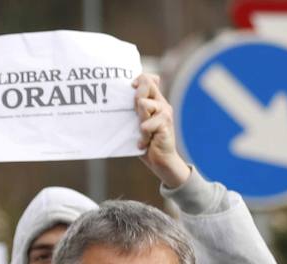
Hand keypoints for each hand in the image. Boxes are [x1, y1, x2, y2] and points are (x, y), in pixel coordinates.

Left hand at [133, 73, 189, 188]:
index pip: (149, 79)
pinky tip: (144, 143)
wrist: (160, 161)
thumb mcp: (137, 124)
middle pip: (146, 85)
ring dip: (138, 121)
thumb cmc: (147, 142)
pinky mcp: (165, 124)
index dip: (139, 80)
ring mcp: (165, 113)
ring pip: (143, 104)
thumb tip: (121, 100)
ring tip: (141, 134)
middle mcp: (161, 104)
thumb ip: (133, 111)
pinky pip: (146, 125)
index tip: (131, 88)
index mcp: (155, 101)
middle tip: (135, 116)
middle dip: (135, 98)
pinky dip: (142, 137)